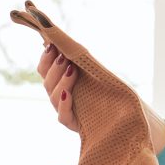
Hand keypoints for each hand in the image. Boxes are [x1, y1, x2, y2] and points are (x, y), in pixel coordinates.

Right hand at [36, 44, 164, 152]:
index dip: (45, 57)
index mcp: (60, 82)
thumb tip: (67, 40)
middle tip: (64, 57)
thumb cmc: (108, 94)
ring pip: (53, 96)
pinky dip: (65, 103)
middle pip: (47, 81)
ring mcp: (64, 110)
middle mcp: (59, 97)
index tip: (52, 45)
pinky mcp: (72, 124)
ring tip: (72, 70)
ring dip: (62, 81)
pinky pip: (63, 115)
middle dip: (54, 67)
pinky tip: (68, 93)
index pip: (44, 69)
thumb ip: (81, 60)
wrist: (120, 119)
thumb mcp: (95, 74)